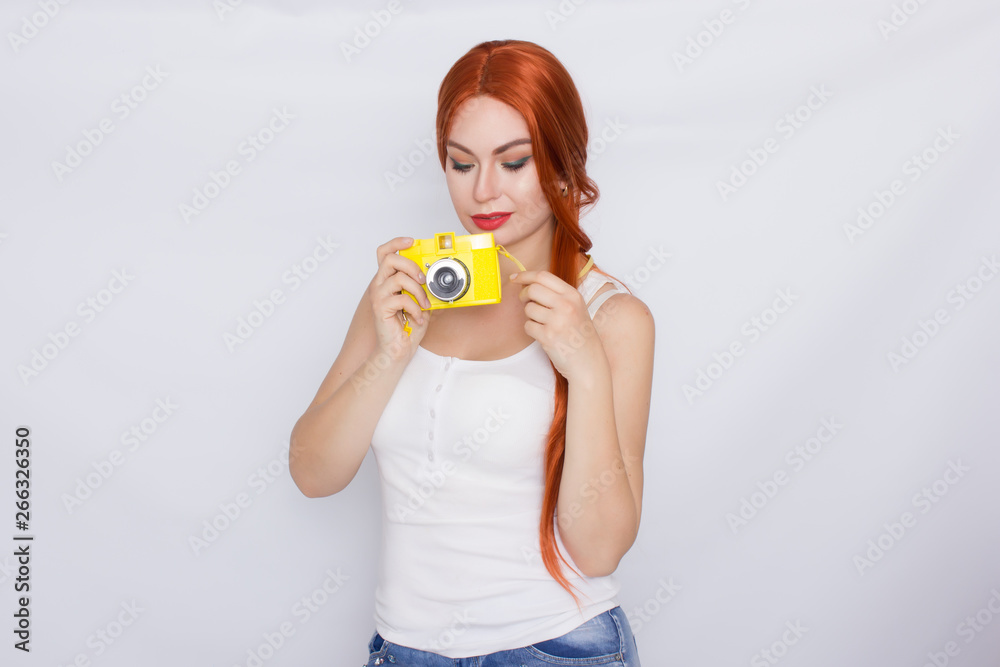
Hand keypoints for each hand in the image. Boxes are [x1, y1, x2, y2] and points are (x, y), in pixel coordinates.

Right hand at [369, 237, 432, 359]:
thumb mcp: (420, 302)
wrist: (398, 349)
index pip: (385, 253)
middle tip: (423, 280)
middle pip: (390, 259)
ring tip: (424, 304)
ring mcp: (378, 295)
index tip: (412, 241)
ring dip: (418, 291)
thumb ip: (424, 288)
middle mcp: (379, 284)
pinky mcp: (380, 307)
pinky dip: (415, 308)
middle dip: (411, 265)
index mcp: (387, 280)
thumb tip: (438, 278)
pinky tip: (418, 317)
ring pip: (399, 278)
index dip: (396, 243)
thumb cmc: (408, 326)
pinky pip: (402, 298)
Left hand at [508, 270, 604, 380]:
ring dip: (530, 315)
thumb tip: (527, 283)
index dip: (525, 275)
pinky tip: (543, 334)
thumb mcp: (576, 307)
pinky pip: (528, 326)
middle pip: (532, 289)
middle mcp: (566, 305)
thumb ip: (556, 294)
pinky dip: (532, 330)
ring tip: (543, 323)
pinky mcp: (548, 336)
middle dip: (523, 294)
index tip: (515, 277)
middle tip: (525, 301)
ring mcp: (557, 321)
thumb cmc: (579, 334)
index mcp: (573, 295)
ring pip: (528, 308)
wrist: (588, 361)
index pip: (543, 276)